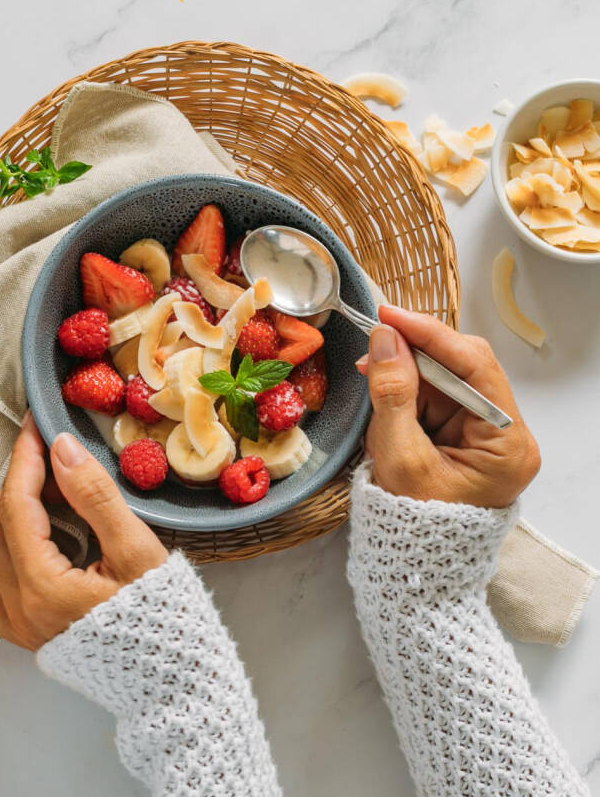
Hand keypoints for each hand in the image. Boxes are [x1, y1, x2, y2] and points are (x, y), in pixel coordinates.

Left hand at [0, 415, 167, 649]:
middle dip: (17, 487)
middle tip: (59, 473)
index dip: (25, 458)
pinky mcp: (23, 638)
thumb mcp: (137, 551)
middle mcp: (19, 610)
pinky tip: (25, 549)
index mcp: (44, 588)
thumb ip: (95, 496)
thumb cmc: (167, 618)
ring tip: (40, 514)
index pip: (15, 504)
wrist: (177, 683)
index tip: (36, 426)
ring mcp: (16, 628)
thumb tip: (60, 447)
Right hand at [358, 305, 539, 508]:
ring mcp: (485, 433)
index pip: (476, 368)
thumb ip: (392, 393)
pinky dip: (407, 389)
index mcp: (507, 444)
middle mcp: (506, 433)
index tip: (390, 317)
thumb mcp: (397, 456)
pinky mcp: (463, 434)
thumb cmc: (410, 521)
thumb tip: (385, 339)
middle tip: (375, 342)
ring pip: (447, 378)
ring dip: (407, 371)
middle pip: (465, 368)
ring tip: (371, 373)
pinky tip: (385, 392)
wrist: (412, 562)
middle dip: (417, 352)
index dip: (432, 335)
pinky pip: (436, 396)